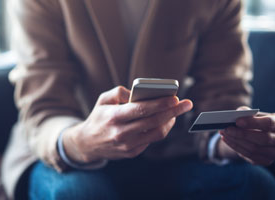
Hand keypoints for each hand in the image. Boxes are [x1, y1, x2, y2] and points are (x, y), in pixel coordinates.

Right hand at [63, 86, 192, 163]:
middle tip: (186, 103)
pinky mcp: (131, 153)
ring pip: (157, 133)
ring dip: (170, 121)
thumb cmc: (99, 117)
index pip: (142, 109)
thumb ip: (119, 92)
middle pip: (154, 121)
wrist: (87, 143)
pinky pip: (151, 140)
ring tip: (176, 111)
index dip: (160, 103)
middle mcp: (121, 133)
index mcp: (114, 117)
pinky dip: (161, 129)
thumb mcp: (103, 100)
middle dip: (173, 111)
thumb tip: (139, 92)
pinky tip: (165, 121)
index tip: (175, 97)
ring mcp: (127, 145)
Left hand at [219, 106, 274, 165]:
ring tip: (223, 133)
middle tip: (226, 129)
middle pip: (264, 139)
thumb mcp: (253, 114)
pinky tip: (226, 140)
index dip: (253, 123)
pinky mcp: (267, 161)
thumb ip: (246, 112)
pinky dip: (236, 147)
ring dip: (236, 141)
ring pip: (255, 149)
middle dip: (242, 134)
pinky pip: (249, 156)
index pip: (270, 123)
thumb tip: (238, 113)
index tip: (237, 121)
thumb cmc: (256, 121)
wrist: (258, 134)